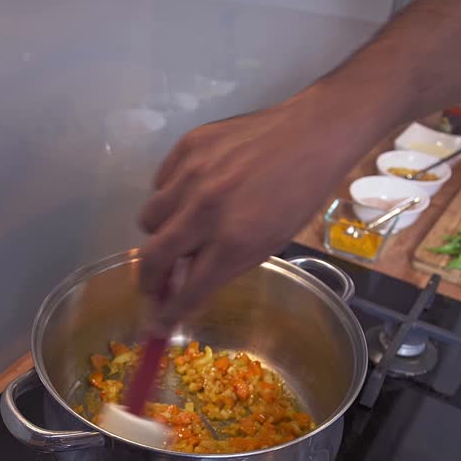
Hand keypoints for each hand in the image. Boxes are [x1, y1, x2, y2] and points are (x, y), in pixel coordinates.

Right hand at [137, 88, 366, 332]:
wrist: (311, 134)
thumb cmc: (297, 195)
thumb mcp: (268, 242)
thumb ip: (223, 265)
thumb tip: (186, 286)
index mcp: (234, 241)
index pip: (187, 290)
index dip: (168, 314)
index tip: (156, 327)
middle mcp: (206, 210)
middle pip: (153, 259)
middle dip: (148, 282)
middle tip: (153, 287)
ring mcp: (192, 176)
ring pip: (149, 220)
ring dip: (160, 233)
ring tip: (181, 228)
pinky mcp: (187, 146)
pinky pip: (160, 183)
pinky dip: (170, 195)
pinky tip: (193, 192)